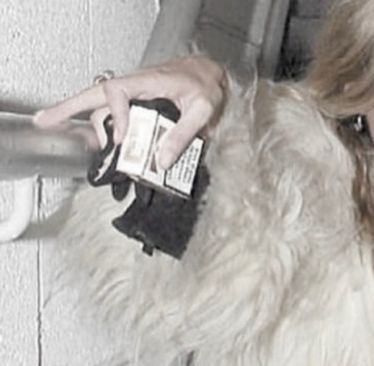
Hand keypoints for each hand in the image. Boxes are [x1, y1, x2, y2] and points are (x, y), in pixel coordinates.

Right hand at [34, 56, 226, 169]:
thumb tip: (161, 161)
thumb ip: (183, 135)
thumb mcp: (202, 110)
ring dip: (94, 131)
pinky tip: (96, 145)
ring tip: (88, 152)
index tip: (123, 140)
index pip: (117, 91)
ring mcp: (133, 98)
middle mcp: (134, 88)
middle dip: (68, 109)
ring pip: (102, 111)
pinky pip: (114, 118)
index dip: (115, 115)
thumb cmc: (205, 86)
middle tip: (45, 122)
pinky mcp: (136, 108)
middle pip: (94, 97)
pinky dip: (103, 132)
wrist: (208, 76)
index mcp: (148, 82)